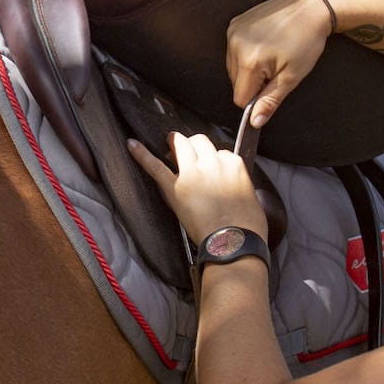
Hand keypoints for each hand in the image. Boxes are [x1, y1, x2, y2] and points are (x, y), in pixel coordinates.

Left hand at [128, 133, 268, 242]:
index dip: (213, 159)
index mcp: (234, 165)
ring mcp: (192, 173)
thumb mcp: (252, 198)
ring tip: (168, 145)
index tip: (210, 167)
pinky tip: (132, 145)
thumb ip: (240, 185)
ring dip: (174, 143)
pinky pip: (155, 166)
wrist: (233, 243)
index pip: (221, 152)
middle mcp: (213, 163)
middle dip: (193, 145)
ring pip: (180, 144)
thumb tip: (235, 188)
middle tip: (187, 153)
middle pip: (200, 140)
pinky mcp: (175, 187)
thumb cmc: (247, 228)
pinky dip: (142, 154)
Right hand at [226, 0, 334, 127]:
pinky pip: (234, 49)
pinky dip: (247, 52)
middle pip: (236, 83)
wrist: (312, 7)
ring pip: (233, 67)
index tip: (273, 86)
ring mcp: (233, 31)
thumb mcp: (292, 77)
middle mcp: (235, 45)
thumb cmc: (306, 40)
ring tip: (272, 53)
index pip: (240, 98)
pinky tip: (265, 43)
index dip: (257, 98)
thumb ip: (270, 101)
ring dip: (250, 67)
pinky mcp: (235, 23)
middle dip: (254, 82)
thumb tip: (254, 122)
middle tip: (276, 67)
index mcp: (249, 61)